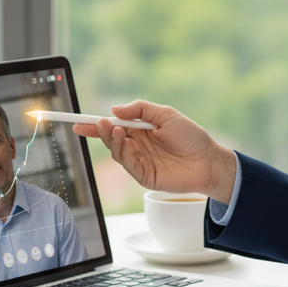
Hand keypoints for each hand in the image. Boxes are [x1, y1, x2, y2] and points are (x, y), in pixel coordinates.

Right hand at [72, 101, 236, 201]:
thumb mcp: (166, 115)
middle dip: (101, 131)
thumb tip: (114, 110)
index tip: (78, 121)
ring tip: (116, 129)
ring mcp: (140, 162)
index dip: (95, 125)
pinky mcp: (144, 177)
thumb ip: (141, 110)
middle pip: (111, 139)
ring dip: (113, 140)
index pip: (113, 127)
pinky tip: (127, 143)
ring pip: (116, 152)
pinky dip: (124, 153)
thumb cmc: (190, 136)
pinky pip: (128, 165)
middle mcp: (137, 146)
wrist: (209, 160)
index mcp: (141, 131)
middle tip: (98, 123)